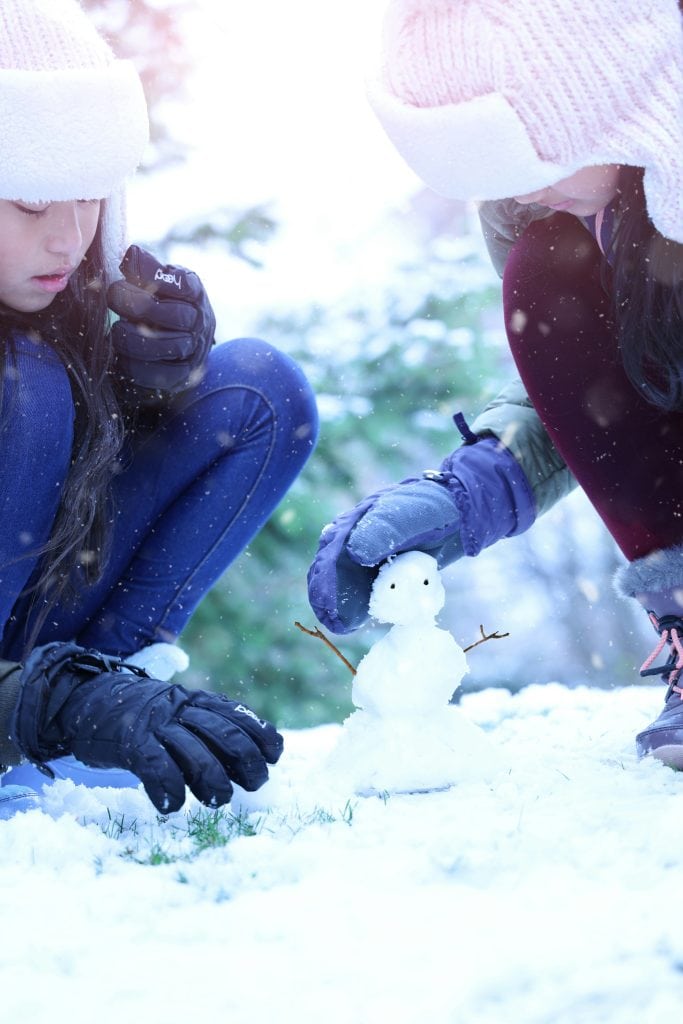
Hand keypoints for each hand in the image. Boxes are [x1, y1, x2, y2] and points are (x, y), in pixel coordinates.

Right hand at [11, 642, 281, 813]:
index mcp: (197, 701)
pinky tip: (171, 805)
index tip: (273, 758)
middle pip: (226, 734)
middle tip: (253, 785)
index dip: (261, 736)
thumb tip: (250, 768)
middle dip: (247, 763)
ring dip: (213, 782)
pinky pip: (156, 766)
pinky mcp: (129, 741)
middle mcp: (180, 709)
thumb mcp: (179, 717)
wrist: (87, 699)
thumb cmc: (142, 720)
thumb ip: (209, 735)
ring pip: (195, 752)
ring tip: (216, 800)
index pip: (239, 715)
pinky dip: (169, 789)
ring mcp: (155, 724)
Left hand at [107, 245, 215, 395]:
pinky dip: (134, 364)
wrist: (177, 349)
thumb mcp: (158, 283)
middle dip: (136, 305)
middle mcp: (200, 322)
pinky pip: (157, 374)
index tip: (126, 268)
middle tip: (112, 296)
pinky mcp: (181, 377)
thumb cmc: (159, 306)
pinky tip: (121, 354)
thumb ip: (146, 269)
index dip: (152, 275)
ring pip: (164, 347)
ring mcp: (193, 352)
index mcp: (195, 293)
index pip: (182, 284)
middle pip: (173, 315)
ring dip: (132, 338)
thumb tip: (131, 255)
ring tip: (116, 331)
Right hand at [308, 477, 462, 634]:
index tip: (324, 601)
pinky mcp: (386, 573)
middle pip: (334, 570)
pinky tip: (357, 623)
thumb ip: (383, 531)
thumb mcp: (408, 515)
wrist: (458, 513)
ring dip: (342, 604)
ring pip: (348, 584)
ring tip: (340, 626)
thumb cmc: (431, 508)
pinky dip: (362, 606)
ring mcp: (370, 559)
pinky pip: (369, 592)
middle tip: (330, 619)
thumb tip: (354, 553)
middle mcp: (356, 541)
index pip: (332, 552)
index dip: (325, 578)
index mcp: (355, 523)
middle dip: (328, 595)